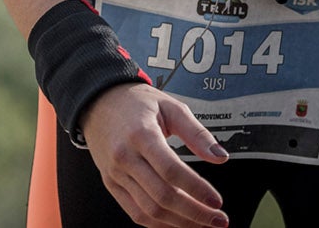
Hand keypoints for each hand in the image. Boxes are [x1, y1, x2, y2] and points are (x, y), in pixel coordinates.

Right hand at [76, 82, 230, 227]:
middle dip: (194, 212)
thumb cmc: (135, 103)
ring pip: (149, 210)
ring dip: (180, 223)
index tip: (216, 201)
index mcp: (141, 134)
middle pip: (162, 196)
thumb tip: (220, 156)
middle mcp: (125, 157)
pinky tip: (178, 223)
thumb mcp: (170, 107)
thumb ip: (197, 133)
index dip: (197, 189)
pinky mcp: (111, 184)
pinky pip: (135, 212)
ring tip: (202, 224)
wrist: (99, 102)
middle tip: (217, 218)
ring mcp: (116, 174)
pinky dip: (159, 224)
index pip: (171, 170)